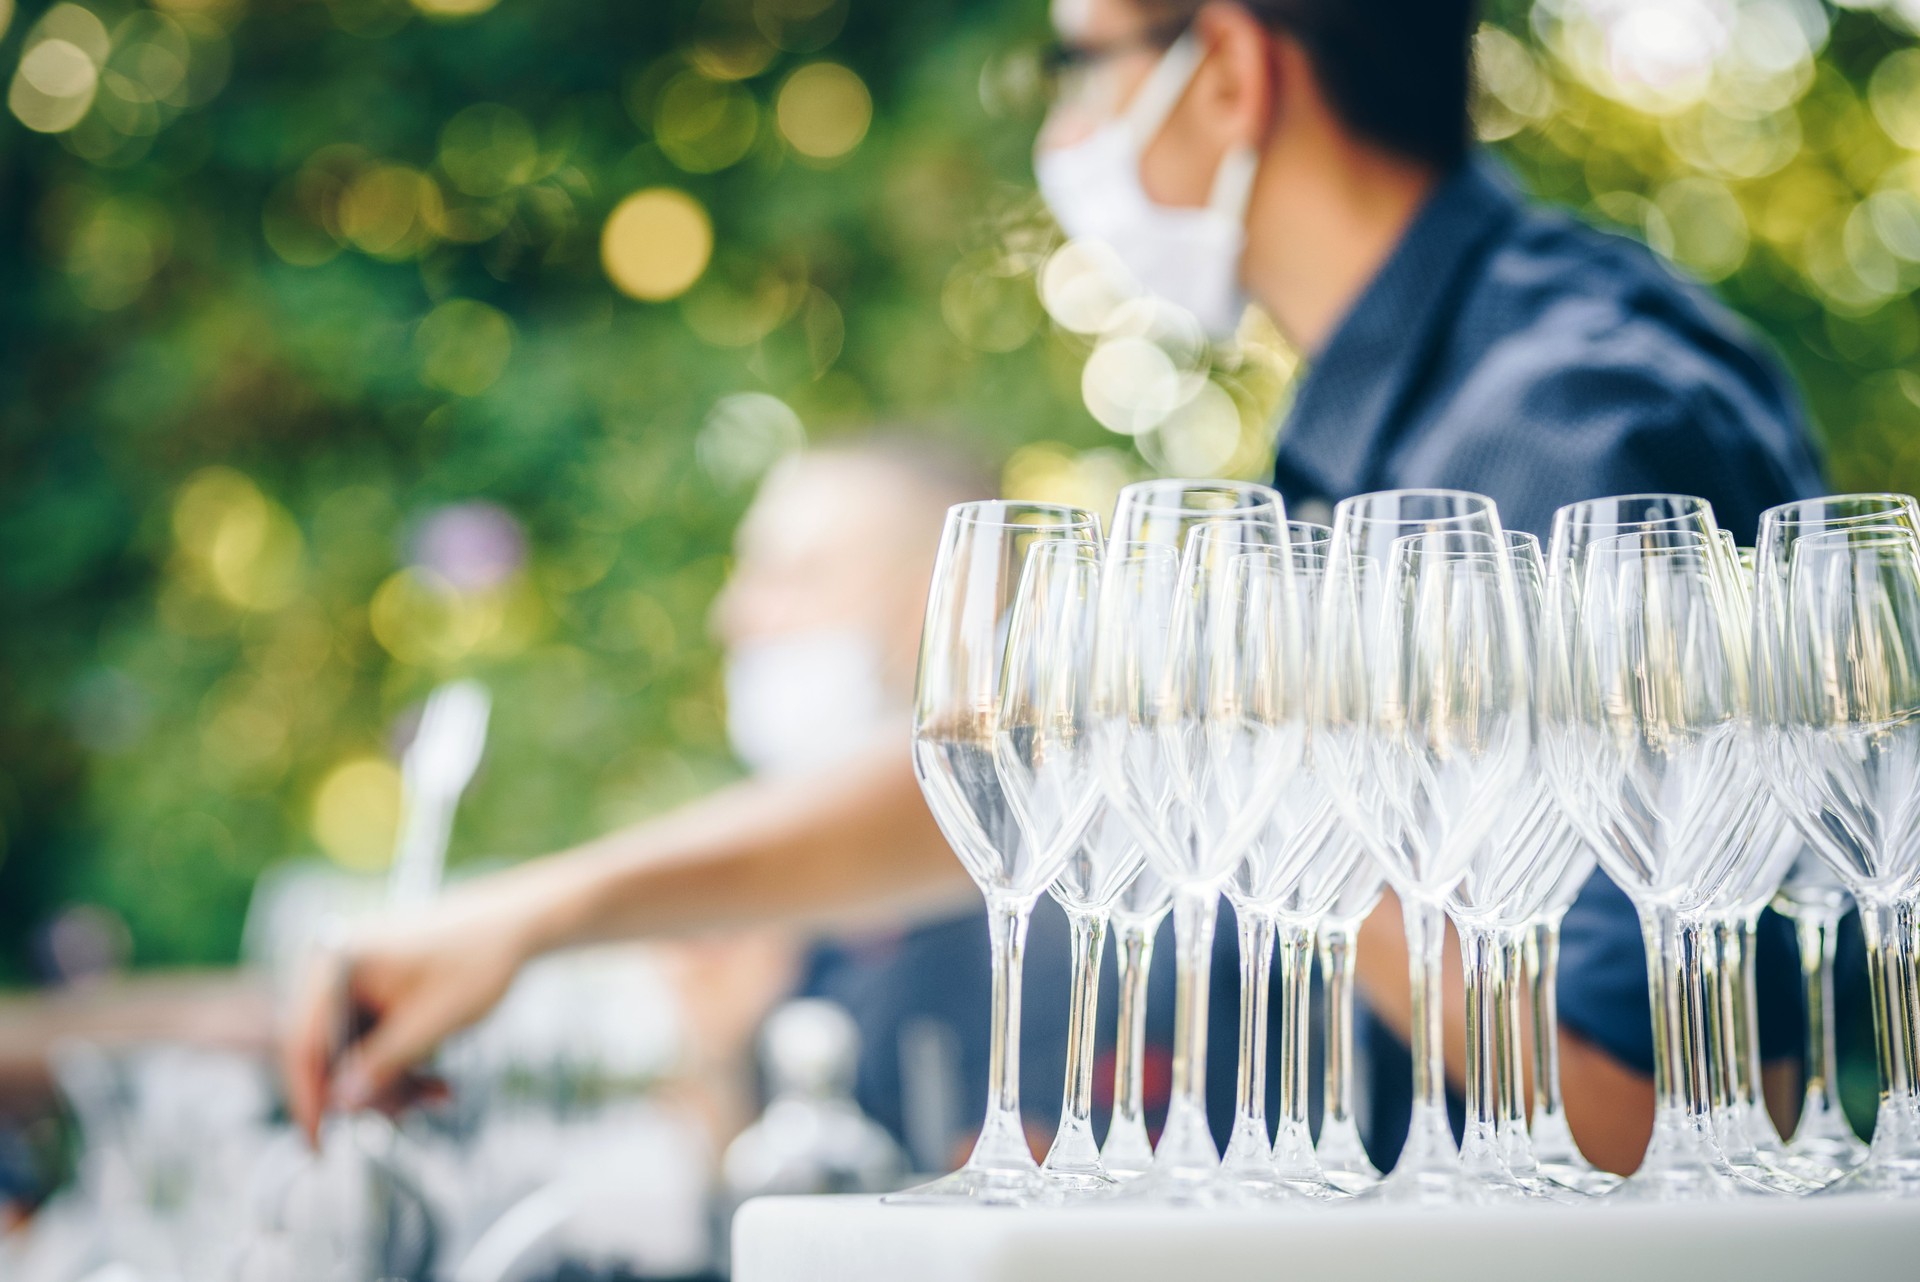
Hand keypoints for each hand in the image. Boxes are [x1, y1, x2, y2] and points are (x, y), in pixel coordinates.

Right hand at [279, 878, 539, 1143]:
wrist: (516, 926)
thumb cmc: (479, 958)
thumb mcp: (432, 1021)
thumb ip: (384, 1063)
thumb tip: (342, 1103)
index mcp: (338, 963)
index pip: (302, 1043)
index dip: (309, 1098)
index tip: (319, 1144)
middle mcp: (336, 970)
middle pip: (328, 1055)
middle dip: (369, 1093)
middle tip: (408, 1113)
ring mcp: (354, 983)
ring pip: (354, 1058)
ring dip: (392, 1085)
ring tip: (437, 1093)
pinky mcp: (374, 994)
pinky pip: (373, 1044)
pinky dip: (400, 1067)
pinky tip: (435, 1081)